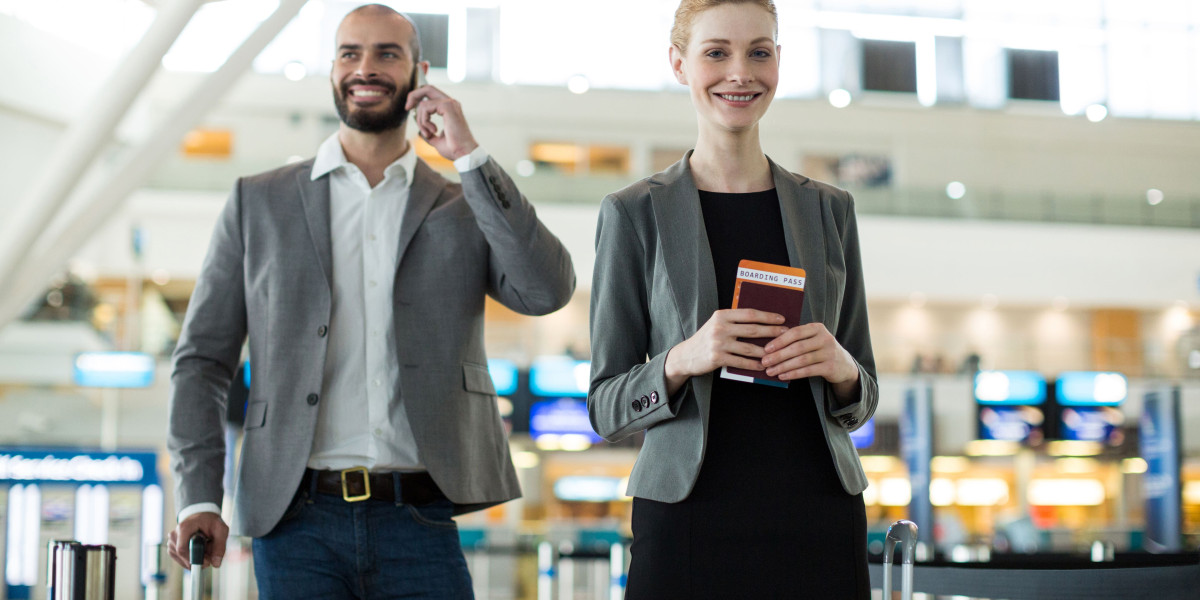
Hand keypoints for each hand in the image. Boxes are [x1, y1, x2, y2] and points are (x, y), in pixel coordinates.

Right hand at [167, 512, 228, 569]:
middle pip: (182, 556)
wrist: (202, 516)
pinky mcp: (172, 548)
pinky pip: (180, 560)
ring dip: (194, 560)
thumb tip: (216, 564)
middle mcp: (174, 535)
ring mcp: (171, 542)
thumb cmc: (210, 522)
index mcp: (183, 528)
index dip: (194, 559)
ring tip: (205, 551)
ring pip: (182, 560)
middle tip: (209, 558)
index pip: (182, 549)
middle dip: (197, 560)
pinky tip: (198, 553)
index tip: (207, 562)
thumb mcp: (221, 530)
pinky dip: (190, 560)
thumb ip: (220, 546)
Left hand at [405, 85, 478, 160]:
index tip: (409, 108)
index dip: (417, 98)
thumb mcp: (436, 139)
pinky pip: (426, 107)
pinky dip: (424, 121)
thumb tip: (420, 130)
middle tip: (407, 107)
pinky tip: (432, 131)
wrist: (464, 154)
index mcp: (449, 108)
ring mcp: (450, 103)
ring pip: (423, 103)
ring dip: (420, 120)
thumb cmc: (454, 149)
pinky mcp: (448, 106)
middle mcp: (451, 103)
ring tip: (428, 133)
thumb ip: (429, 132)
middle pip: (427, 88)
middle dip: (413, 96)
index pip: (430, 94)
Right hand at [664, 309, 786, 394]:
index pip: (749, 314)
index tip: (781, 319)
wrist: (686, 355)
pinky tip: (762, 366)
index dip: (767, 316)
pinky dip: (753, 365)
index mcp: (722, 315)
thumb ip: (735, 320)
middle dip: (772, 331)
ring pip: (749, 348)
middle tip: (785, 334)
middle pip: (752, 329)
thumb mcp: (717, 324)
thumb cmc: (707, 338)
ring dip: (765, 351)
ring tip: (777, 352)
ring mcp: (718, 343)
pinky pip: (740, 361)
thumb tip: (762, 320)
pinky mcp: (717, 358)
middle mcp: (720, 327)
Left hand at [761, 323, 859, 395]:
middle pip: (797, 347)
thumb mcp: (812, 339)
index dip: (779, 341)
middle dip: (778, 355)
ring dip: (783, 366)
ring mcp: (829, 353)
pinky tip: (783, 376)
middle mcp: (825, 338)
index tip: (766, 349)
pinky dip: (793, 374)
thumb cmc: (820, 350)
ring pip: (801, 360)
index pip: (795, 333)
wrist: (844, 365)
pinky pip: (808, 371)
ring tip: (771, 371)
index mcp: (817, 328)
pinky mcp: (830, 367)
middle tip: (764, 362)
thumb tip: (769, 347)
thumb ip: (796, 339)